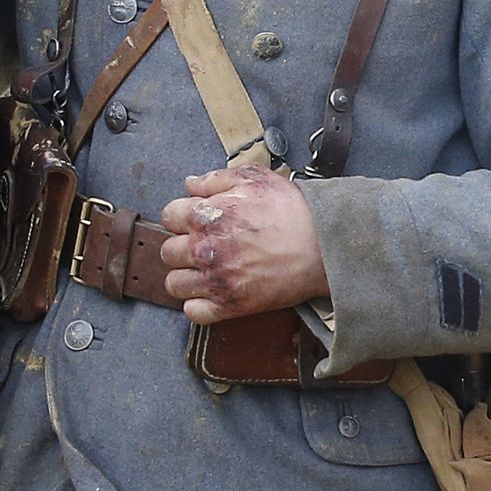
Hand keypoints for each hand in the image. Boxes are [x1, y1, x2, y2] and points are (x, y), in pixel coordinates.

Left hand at [158, 165, 328, 320]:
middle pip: (168, 251)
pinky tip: (211, 293)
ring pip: (175, 284)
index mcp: (206, 215)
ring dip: (186, 277)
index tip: (196, 222)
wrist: (322, 246)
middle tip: (204, 246)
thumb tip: (189, 184)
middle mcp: (205, 249)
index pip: (169, 216)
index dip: (181, 217)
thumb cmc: (292, 210)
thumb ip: (217, 178)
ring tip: (205, 271)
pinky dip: (197, 305)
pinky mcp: (230, 305)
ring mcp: (216, 280)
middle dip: (182, 246)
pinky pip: (193, 312)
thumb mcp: (255, 178)